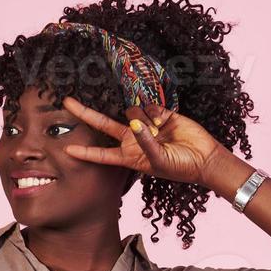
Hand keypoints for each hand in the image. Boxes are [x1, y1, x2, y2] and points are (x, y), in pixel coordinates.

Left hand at [59, 95, 228, 186]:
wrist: (204, 158)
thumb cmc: (180, 167)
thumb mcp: (158, 161)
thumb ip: (145, 143)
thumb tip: (135, 124)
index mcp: (129, 156)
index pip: (102, 155)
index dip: (85, 153)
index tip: (67, 150)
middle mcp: (132, 139)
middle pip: (103, 125)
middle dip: (85, 113)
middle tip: (66, 102)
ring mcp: (145, 125)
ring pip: (130, 112)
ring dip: (142, 121)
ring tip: (158, 133)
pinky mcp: (159, 113)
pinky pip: (148, 107)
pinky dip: (154, 114)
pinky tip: (163, 123)